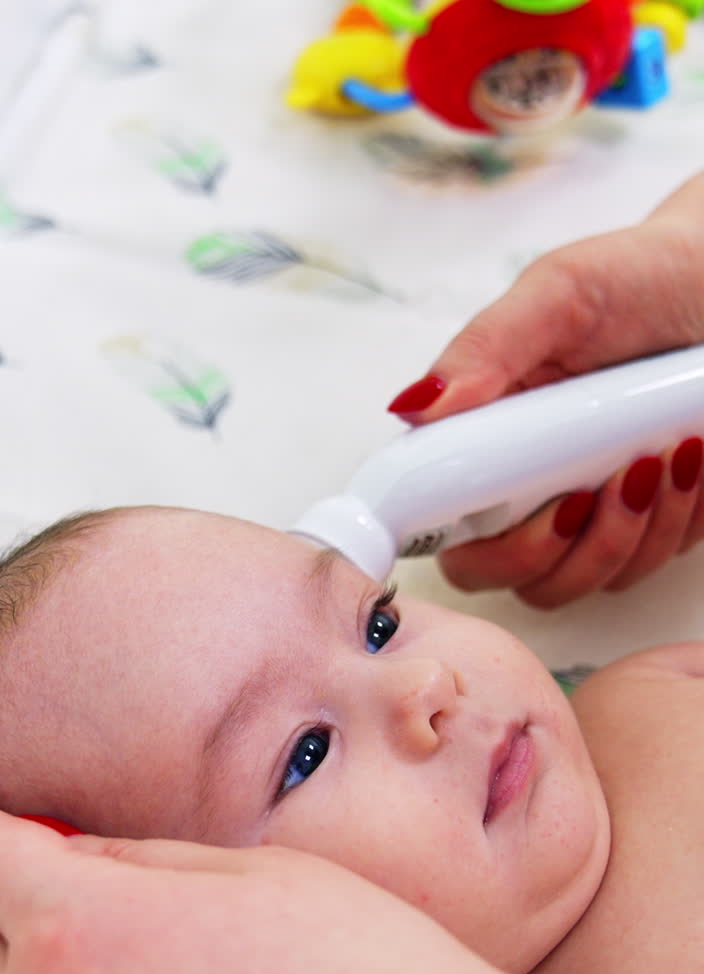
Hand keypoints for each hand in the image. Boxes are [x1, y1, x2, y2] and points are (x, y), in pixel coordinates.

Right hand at [389, 174, 703, 606]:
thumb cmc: (639, 278)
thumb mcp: (559, 294)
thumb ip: (485, 348)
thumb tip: (411, 409)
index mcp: (486, 443)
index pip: (455, 542)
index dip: (489, 552)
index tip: (545, 506)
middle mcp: (529, 490)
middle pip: (521, 579)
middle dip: (569, 549)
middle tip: (609, 483)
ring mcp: (590, 513)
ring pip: (590, 581)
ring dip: (633, 532)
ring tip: (665, 451)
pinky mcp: (648, 524)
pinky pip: (650, 563)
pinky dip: (676, 520)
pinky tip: (692, 458)